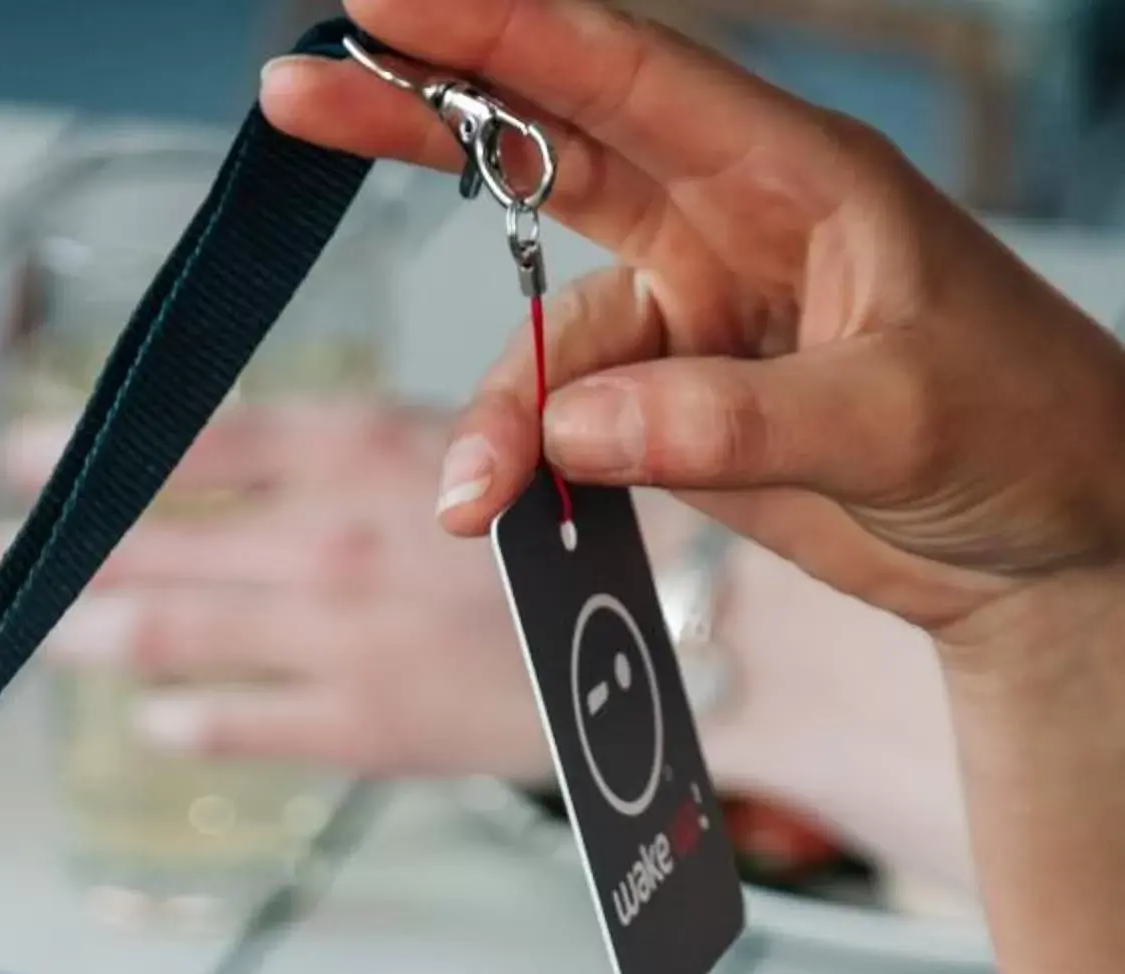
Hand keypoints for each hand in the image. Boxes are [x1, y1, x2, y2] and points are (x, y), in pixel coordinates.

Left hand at [0, 401, 546, 776]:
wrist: (666, 622)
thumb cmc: (578, 523)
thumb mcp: (464, 439)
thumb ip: (349, 456)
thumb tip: (246, 462)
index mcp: (353, 447)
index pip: (186, 441)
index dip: (92, 451)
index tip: (21, 455)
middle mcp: (326, 538)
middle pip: (155, 542)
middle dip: (65, 549)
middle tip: (1, 558)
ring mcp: (335, 639)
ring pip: (173, 632)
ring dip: (91, 630)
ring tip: (40, 627)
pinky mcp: (360, 726)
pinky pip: (240, 720)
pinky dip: (182, 716)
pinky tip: (148, 716)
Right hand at [261, 0, 1124, 644]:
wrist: (1048, 545)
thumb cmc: (1020, 429)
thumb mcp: (895, 416)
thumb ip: (735, 424)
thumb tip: (581, 430)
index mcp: (793, 173)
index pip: (630, 71)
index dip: (507, 29)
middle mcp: (728, 228)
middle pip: (547, 151)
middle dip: (425, 122)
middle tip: (301, 92)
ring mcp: (693, 326)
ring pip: (547, 342)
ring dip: (497, 417)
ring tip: (472, 499)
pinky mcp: (674, 418)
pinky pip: (568, 431)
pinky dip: (528, 472)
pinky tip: (503, 510)